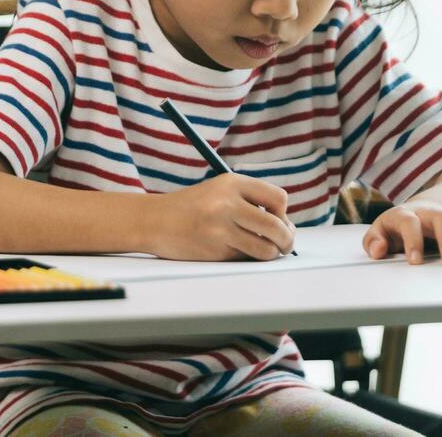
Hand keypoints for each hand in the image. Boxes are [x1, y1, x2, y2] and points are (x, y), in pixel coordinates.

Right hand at [147, 173, 295, 260]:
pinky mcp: (215, 251)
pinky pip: (245, 258)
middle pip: (276, 226)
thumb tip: (286, 226)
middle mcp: (227, 203)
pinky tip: (235, 250)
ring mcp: (220, 229)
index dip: (283, 213)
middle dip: (287, 239)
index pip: (278, 198)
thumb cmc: (193, 207)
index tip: (278, 219)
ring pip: (265, 248)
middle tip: (285, 244)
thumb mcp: (220, 190)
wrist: (155, 221)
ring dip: (271, 253)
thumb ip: (251, 201)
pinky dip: (247, 258)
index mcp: (232, 183)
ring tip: (265, 250)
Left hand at [363, 201, 441, 263]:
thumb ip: (373, 241)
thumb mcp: (381, 231)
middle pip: (441, 219)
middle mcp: (431, 213)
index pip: (409, 222)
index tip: (415, 262)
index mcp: (406, 214)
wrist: (422, 209)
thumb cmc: (399, 227)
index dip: (412, 241)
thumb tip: (378, 250)